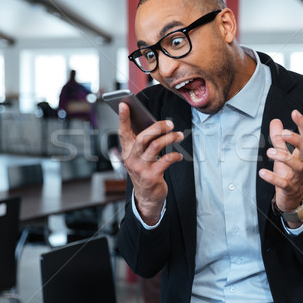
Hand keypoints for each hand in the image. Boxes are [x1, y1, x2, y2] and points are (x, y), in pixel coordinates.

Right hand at [118, 102, 183, 224]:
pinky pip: (165, 160)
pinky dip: (174, 155)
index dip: (122, 118)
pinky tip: (179, 155)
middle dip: (157, 127)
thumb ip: (144, 143)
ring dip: (169, 138)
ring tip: (179, 135)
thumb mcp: (140, 157)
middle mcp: (131, 159)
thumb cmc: (145, 172)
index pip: (123, 132)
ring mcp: (141, 168)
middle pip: (143, 137)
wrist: (146, 198)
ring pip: (155, 146)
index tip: (123, 104)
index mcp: (127, 151)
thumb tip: (157, 125)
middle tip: (169, 123)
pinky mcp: (151, 176)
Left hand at [258, 110, 302, 215]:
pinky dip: (273, 178)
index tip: (295, 112)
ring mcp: (298, 176)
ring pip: (297, 165)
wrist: (292, 198)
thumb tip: (276, 121)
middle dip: (297, 140)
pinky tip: (262, 172)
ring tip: (269, 151)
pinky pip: (283, 183)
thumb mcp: (284, 154)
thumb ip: (279, 139)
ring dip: (284, 157)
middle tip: (284, 133)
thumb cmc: (289, 173)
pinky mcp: (290, 188)